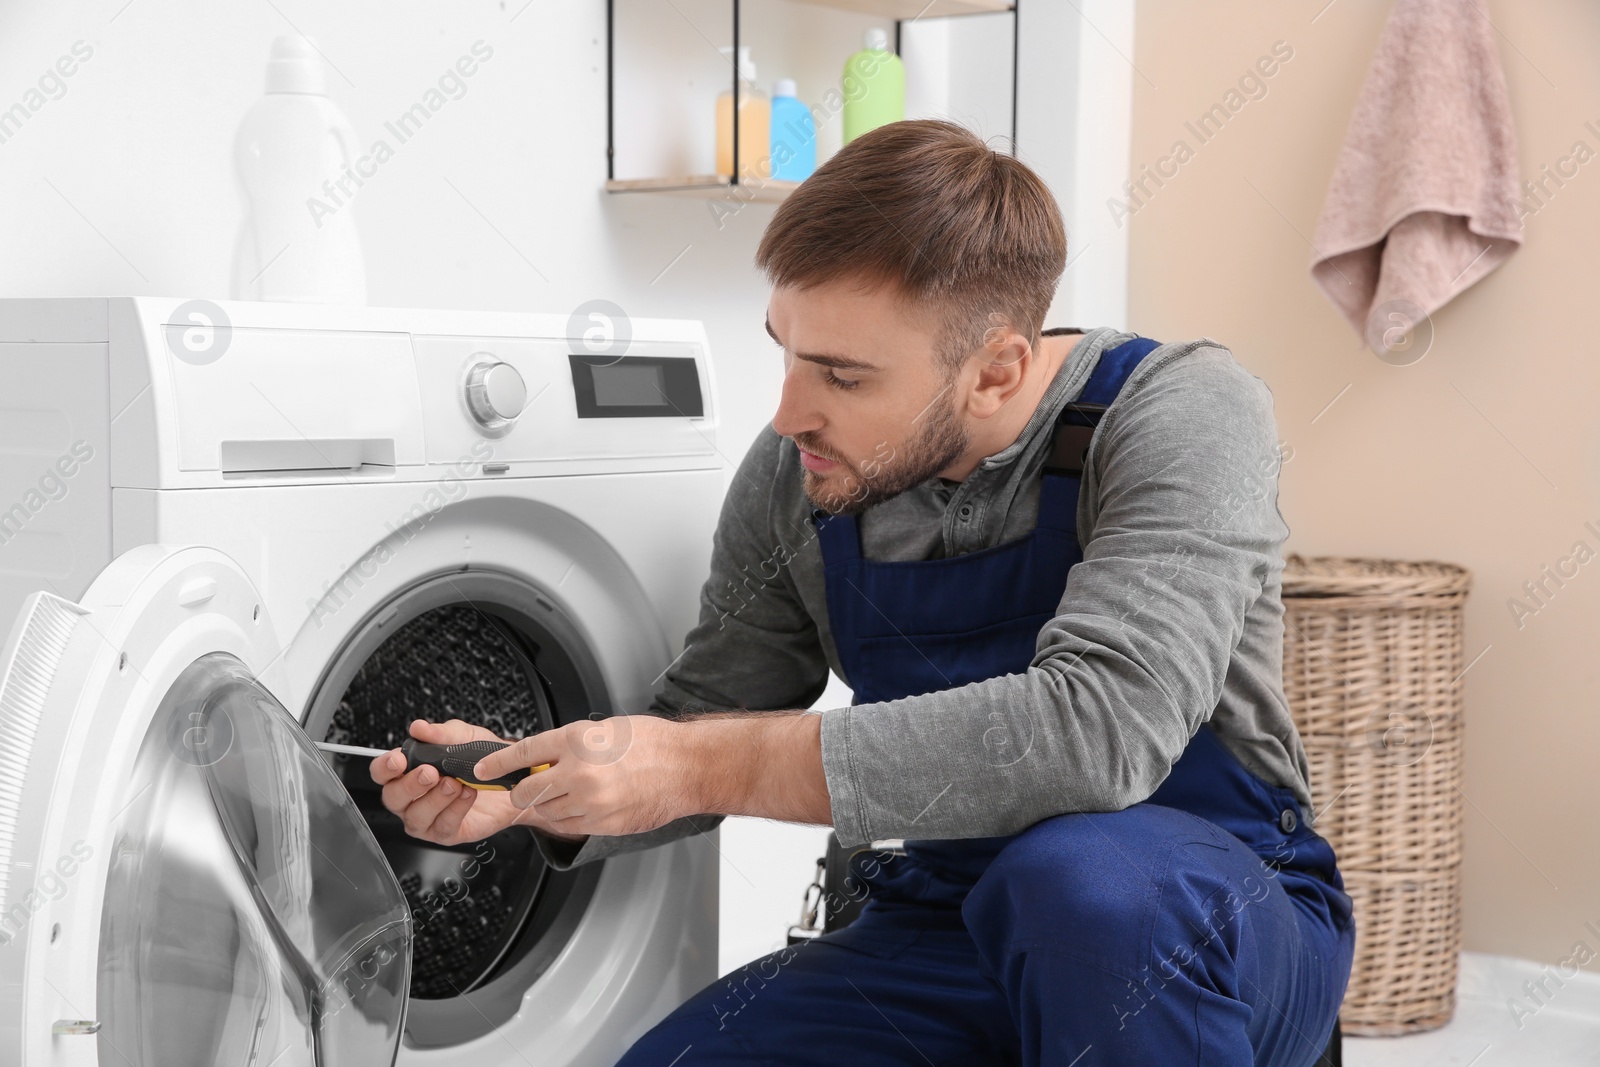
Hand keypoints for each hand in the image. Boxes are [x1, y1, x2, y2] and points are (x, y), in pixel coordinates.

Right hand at [371, 718, 588, 846]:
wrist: (512, 778)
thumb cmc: (483, 759)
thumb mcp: (465, 737)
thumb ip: (441, 733)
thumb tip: (419, 728)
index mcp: (409, 771)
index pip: (382, 772)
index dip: (385, 768)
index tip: (399, 760)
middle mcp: (413, 797)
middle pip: (393, 798)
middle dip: (410, 785)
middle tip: (430, 772)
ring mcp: (427, 818)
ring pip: (415, 817)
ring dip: (434, 799)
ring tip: (454, 783)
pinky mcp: (447, 833)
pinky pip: (442, 826)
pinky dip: (455, 810)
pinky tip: (467, 794)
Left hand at [470, 714, 702, 837]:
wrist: (685, 766)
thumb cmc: (650, 743)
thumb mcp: (602, 730)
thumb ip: (569, 745)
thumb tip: (542, 758)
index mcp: (577, 740)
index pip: (523, 753)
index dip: (497, 765)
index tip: (481, 770)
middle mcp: (580, 771)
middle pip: (528, 790)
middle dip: (523, 791)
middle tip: (529, 787)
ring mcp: (591, 801)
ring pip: (547, 811)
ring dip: (549, 805)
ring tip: (571, 792)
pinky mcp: (602, 822)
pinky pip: (571, 825)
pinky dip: (571, 817)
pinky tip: (587, 804)